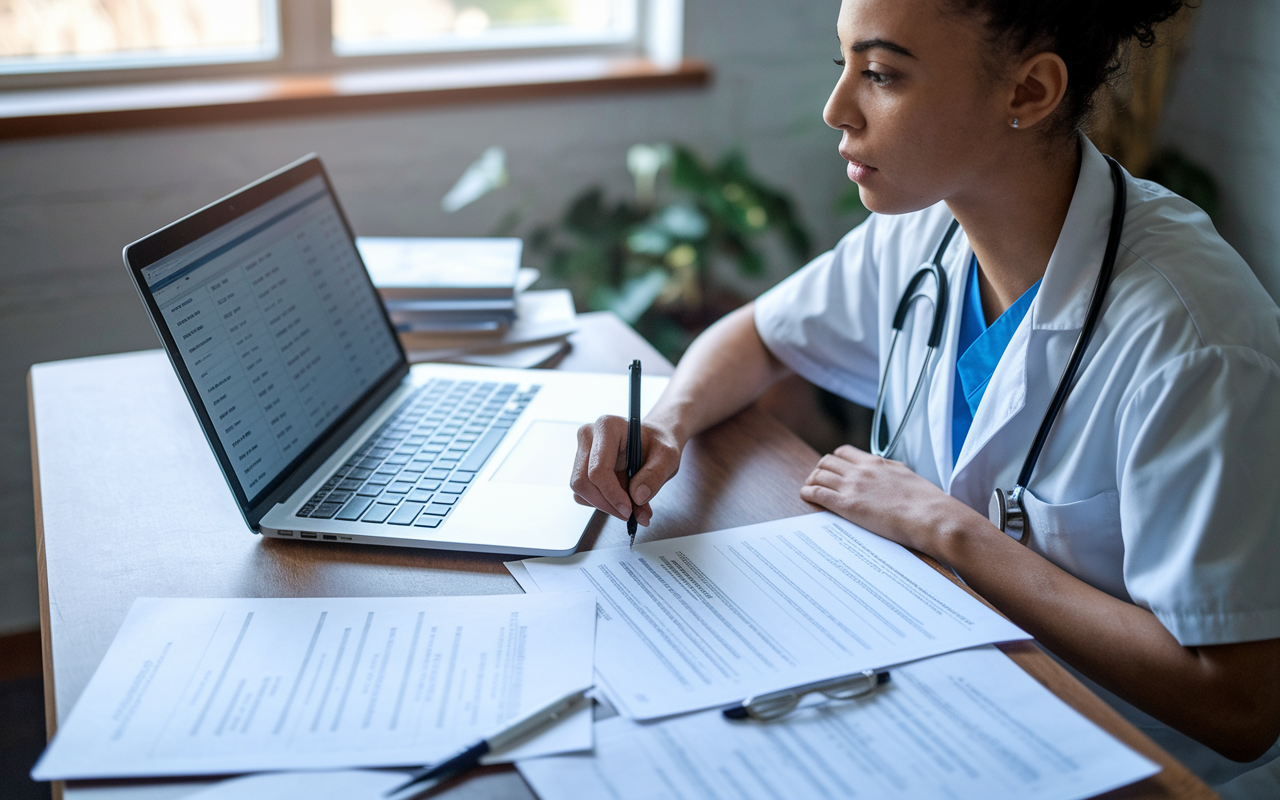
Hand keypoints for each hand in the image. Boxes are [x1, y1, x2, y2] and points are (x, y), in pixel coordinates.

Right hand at [570, 415, 681, 525]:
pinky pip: (583, 494)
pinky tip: (620, 498)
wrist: (652, 442)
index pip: (598, 469)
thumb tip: (638, 497)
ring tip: (631, 504)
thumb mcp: (667, 456)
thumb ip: (655, 475)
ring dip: (605, 505)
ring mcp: (581, 452)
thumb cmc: (657, 445)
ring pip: (581, 491)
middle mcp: (589, 436)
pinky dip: (602, 503)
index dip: (612, 494)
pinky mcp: (580, 467)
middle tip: (630, 514)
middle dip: (607, 504)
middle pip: (583, 482)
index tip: (629, 510)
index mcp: (607, 427)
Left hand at [800, 445, 988, 556]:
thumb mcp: (908, 478)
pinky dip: (808, 492)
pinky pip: (818, 492)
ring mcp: (853, 486)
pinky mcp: (847, 505)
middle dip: (820, 469)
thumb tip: (890, 476)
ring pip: (819, 473)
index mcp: (877, 463)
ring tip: (809, 488)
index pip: (845, 452)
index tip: (832, 469)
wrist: (931, 516)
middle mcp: (862, 470)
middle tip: (818, 480)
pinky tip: (805, 495)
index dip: (834, 460)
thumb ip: (892, 474)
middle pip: (827, 461)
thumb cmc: (927, 503)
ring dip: (811, 480)